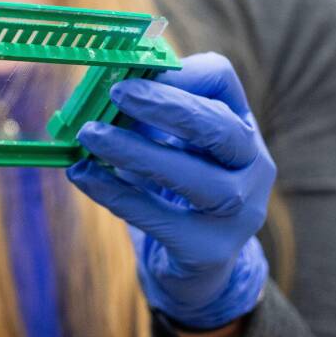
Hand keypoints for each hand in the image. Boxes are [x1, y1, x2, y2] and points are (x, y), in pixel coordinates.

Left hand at [67, 53, 274, 330]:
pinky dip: (116, 193)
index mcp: (241, 126)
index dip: (176, 72)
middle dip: (165, 107)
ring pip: (193, 176)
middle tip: (116, 93)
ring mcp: (238, 214)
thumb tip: (100, 84)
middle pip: (219, 127)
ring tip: (89, 134)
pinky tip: (82, 174)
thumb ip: (144, 115)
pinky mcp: (209, 250)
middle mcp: (252, 166)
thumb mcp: (168, 144)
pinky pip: (159, 217)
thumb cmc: (176, 188)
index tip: (131, 72)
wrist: (197, 264)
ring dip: (134, 151)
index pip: (220, 80)